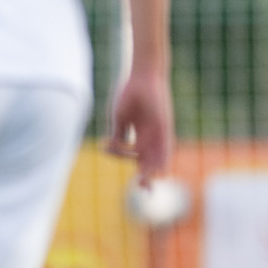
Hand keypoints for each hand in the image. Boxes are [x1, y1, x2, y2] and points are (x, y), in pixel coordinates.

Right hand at [107, 67, 173, 182]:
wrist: (143, 78)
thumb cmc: (129, 94)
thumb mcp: (119, 118)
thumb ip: (117, 135)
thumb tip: (109, 149)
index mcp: (139, 135)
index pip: (134, 154)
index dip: (120, 158)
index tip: (102, 148)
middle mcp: (150, 137)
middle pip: (149, 161)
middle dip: (145, 177)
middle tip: (143, 190)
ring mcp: (158, 133)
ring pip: (158, 157)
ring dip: (153, 172)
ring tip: (147, 185)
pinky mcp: (165, 127)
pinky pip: (165, 147)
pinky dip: (161, 159)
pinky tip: (159, 171)